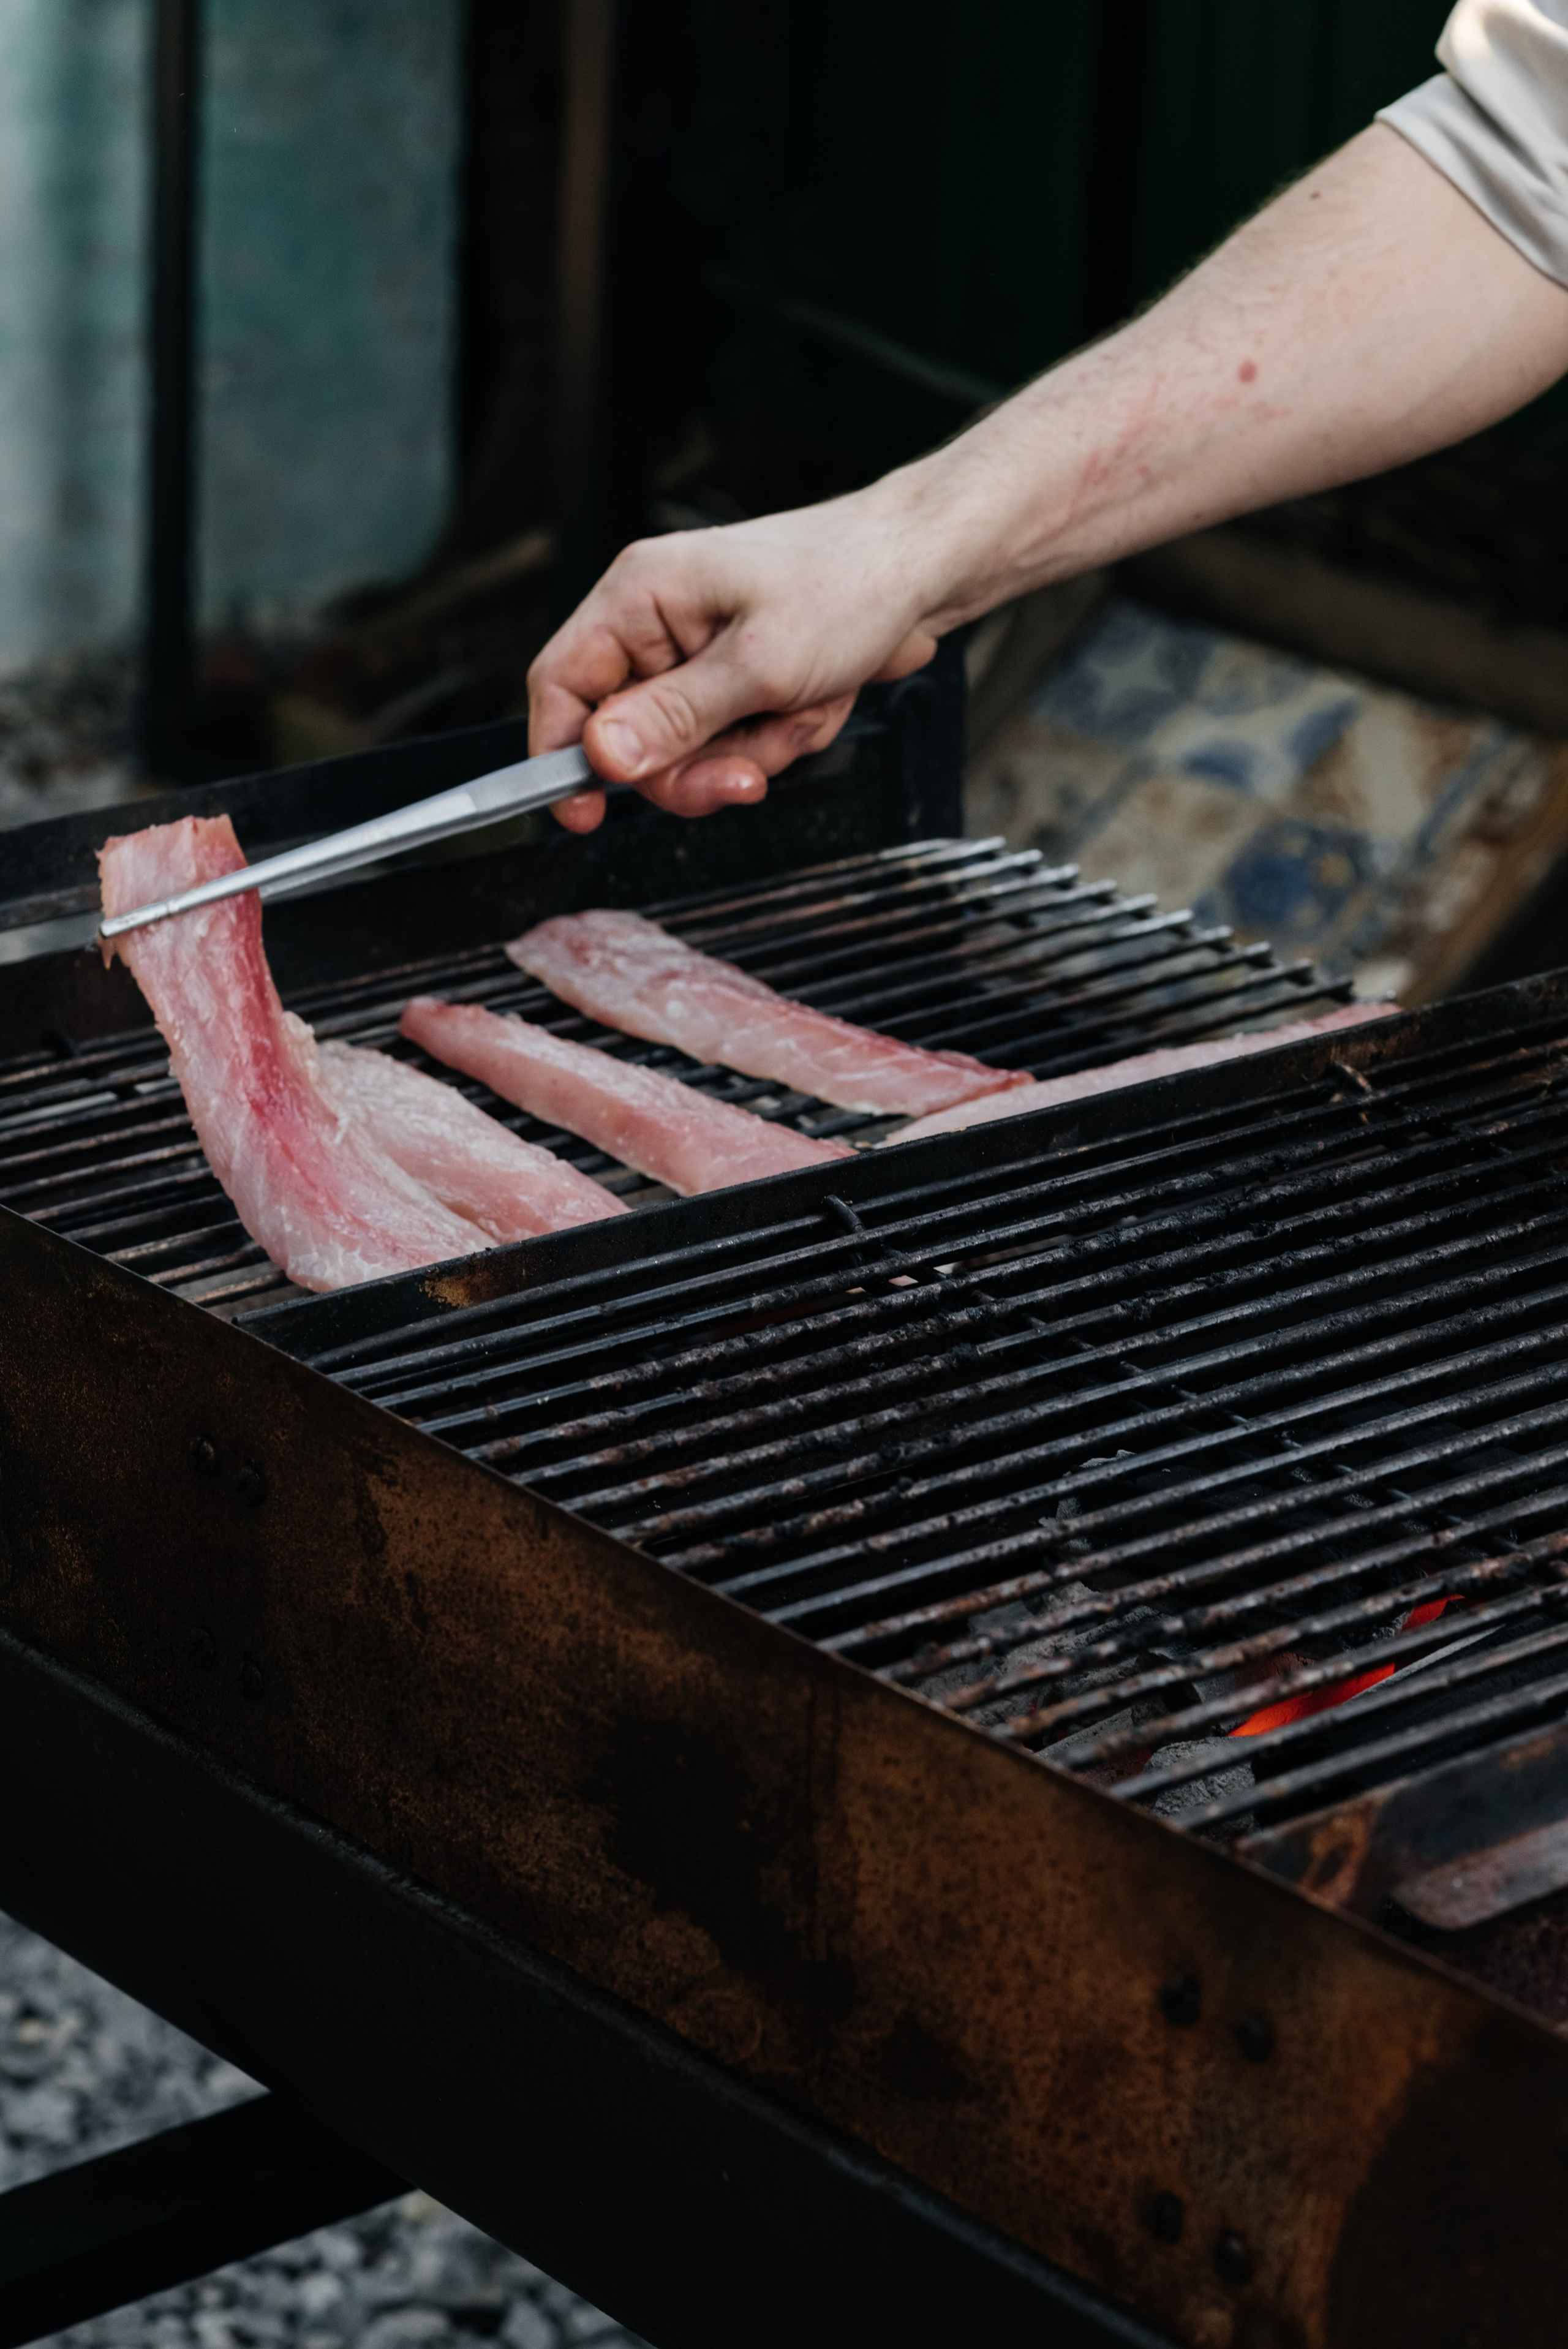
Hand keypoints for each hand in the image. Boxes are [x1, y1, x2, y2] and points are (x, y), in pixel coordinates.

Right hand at [528, 493, 943, 831]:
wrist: (926, 568)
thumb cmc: (850, 582)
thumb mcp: (760, 663)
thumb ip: (675, 716)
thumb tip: (601, 756)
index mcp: (641, 596)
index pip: (561, 684)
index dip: (562, 754)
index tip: (584, 814)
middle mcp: (660, 625)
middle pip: (630, 738)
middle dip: (697, 765)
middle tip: (750, 769)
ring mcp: (700, 655)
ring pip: (690, 751)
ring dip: (753, 750)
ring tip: (802, 709)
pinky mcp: (739, 679)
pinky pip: (735, 743)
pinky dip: (780, 738)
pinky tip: (817, 702)